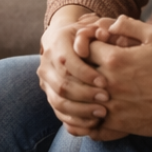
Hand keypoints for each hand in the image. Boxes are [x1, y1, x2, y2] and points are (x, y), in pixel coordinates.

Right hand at [38, 15, 115, 136]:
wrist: (63, 42)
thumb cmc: (85, 35)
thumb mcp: (91, 28)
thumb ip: (98, 30)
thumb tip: (102, 34)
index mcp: (56, 44)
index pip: (67, 62)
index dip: (86, 74)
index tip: (105, 82)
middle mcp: (46, 64)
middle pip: (62, 85)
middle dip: (86, 94)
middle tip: (106, 99)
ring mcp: (45, 82)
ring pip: (58, 102)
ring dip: (81, 110)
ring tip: (102, 113)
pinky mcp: (49, 96)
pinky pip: (59, 113)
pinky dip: (75, 120)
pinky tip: (93, 123)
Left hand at [88, 15, 151, 136]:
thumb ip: (130, 26)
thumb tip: (111, 23)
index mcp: (115, 59)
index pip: (82, 49)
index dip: (85, 47)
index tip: (94, 50)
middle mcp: (109, 82)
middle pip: (78, 75)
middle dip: (80, 71)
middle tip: (86, 70)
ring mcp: (113, 105)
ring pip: (82, 101)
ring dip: (82, 97)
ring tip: (86, 93)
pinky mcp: (119, 124)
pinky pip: (93, 125)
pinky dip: (90, 121)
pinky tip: (95, 116)